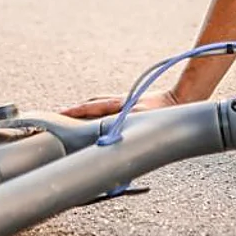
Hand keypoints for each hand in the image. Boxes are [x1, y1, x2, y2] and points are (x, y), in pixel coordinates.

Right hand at [59, 89, 179, 118]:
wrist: (180, 98)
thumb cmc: (163, 110)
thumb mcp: (141, 119)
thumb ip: (123, 128)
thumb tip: (107, 136)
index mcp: (117, 104)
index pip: (88, 107)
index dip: (71, 112)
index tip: (55, 116)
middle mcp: (117, 101)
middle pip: (89, 105)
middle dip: (73, 112)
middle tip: (57, 119)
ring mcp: (122, 102)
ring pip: (97, 105)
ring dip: (84, 111)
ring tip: (70, 119)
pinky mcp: (128, 104)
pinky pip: (106, 108)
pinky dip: (96, 112)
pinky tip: (95, 120)